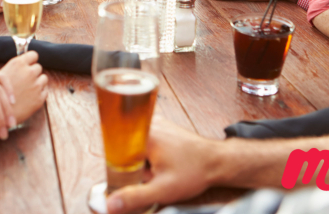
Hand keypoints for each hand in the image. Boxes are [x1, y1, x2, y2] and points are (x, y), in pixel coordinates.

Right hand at [1, 51, 47, 123]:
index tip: (29, 65)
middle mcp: (29, 72)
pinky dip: (39, 94)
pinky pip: (45, 91)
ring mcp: (35, 85)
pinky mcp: (39, 98)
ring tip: (27, 90)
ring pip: (44, 78)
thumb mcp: (0, 75)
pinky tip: (28, 98)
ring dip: (38, 82)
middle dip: (33, 73)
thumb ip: (15, 69)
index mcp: (18, 64)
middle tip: (25, 81)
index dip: (31, 60)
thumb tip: (25, 64)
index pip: (33, 55)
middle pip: (38, 67)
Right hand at [106, 118, 220, 213]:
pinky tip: (164, 165)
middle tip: (151, 178)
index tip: (130, 180)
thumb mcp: (162, 190)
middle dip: (134, 168)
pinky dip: (149, 156)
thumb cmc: (194, 172)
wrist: (217, 162)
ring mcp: (157, 123)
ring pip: (136, 146)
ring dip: (142, 163)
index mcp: (144, 135)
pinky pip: (146, 142)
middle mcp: (149, 124)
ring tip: (160, 171)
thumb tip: (110, 205)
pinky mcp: (164, 128)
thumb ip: (134, 197)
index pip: (115, 151)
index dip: (119, 170)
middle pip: (125, 149)